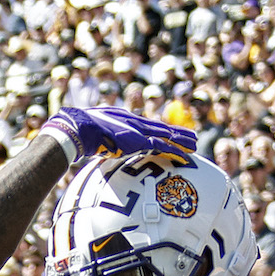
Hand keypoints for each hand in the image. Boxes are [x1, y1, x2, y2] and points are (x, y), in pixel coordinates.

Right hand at [41, 107, 196, 162]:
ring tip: (195, 144)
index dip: (158, 131)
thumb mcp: (92, 134)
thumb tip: (92, 147)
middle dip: (176, 132)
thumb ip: (98, 139)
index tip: (167, 134)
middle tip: (190, 136)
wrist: (80, 129)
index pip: (145, 126)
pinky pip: (163, 147)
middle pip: (160, 128)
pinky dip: (176, 151)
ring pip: (166, 135)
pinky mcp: (140, 141)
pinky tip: (187, 155)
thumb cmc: (79, 132)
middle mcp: (134, 122)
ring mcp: (138, 130)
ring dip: (181, 140)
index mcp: (123, 119)